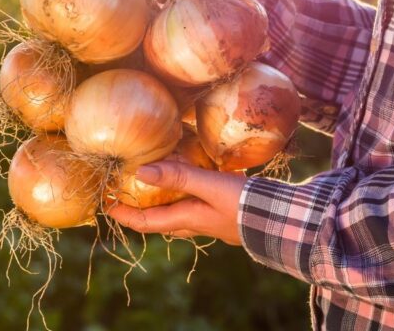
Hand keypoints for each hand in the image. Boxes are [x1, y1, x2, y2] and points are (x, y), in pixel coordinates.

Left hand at [106, 156, 246, 244]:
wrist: (287, 220)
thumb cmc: (247, 204)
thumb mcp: (211, 186)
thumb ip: (178, 176)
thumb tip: (140, 171)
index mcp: (188, 220)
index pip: (146, 221)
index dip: (124, 214)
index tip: (106, 205)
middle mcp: (196, 223)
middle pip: (160, 218)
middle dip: (142, 207)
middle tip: (126, 191)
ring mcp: (212, 219)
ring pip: (179, 210)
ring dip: (164, 198)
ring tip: (155, 179)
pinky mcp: (226, 210)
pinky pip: (197, 201)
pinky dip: (187, 190)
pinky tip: (193, 175)